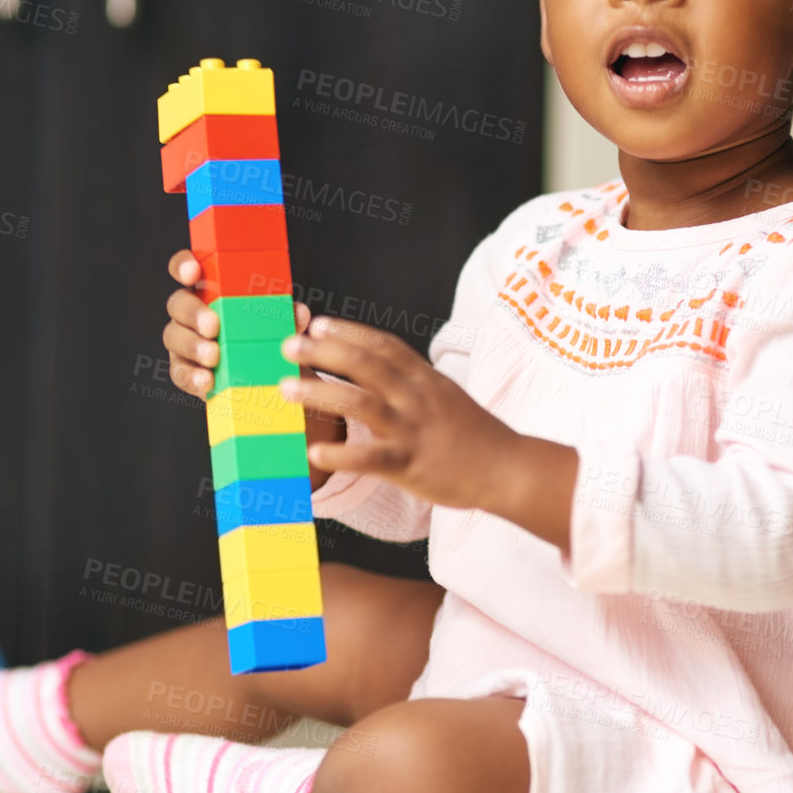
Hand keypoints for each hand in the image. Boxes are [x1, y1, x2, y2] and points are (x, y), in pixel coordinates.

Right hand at [161, 251, 345, 488]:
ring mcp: (183, 341)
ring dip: (193, 345)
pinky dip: (192, 376)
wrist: (266, 377)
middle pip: (177, 304)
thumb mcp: (279, 325)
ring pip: (173, 337)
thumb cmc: (266, 338)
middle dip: (193, 313)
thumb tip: (298, 312)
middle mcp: (191, 313)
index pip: (187, 269)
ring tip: (213, 356)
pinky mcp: (185, 370)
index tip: (193, 272)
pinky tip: (207, 381)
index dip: (184, 265)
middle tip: (213, 325)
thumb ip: (286, 316)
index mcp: (210, 291)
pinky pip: (180, 372)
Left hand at [279, 316, 577, 547]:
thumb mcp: (446, 396)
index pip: (384, 346)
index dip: (349, 333)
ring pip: (361, 404)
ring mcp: (414, 430)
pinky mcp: (411, 464)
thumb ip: (415, 384)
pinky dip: (341, 454)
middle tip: (289, 346)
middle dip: (324, 352)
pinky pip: (371, 457)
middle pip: (366, 366)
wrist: (508, 469)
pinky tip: (313, 452)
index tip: (318, 324)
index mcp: (426, 380)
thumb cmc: (474, 436)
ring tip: (284, 389)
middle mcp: (418, 398)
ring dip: (319, 394)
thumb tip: (381, 372)